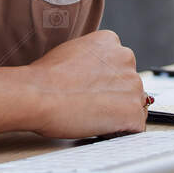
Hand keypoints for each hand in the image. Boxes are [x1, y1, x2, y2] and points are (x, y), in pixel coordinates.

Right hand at [21, 30, 147, 138]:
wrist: (38, 95)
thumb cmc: (44, 77)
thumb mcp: (70, 51)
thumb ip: (90, 58)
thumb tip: (94, 74)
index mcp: (110, 41)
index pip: (120, 64)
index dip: (106, 80)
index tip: (92, 88)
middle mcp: (126, 58)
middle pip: (130, 83)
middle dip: (115, 95)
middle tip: (91, 103)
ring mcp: (132, 86)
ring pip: (134, 104)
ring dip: (119, 113)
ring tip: (93, 116)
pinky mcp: (132, 112)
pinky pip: (135, 126)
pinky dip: (121, 130)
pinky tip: (101, 128)